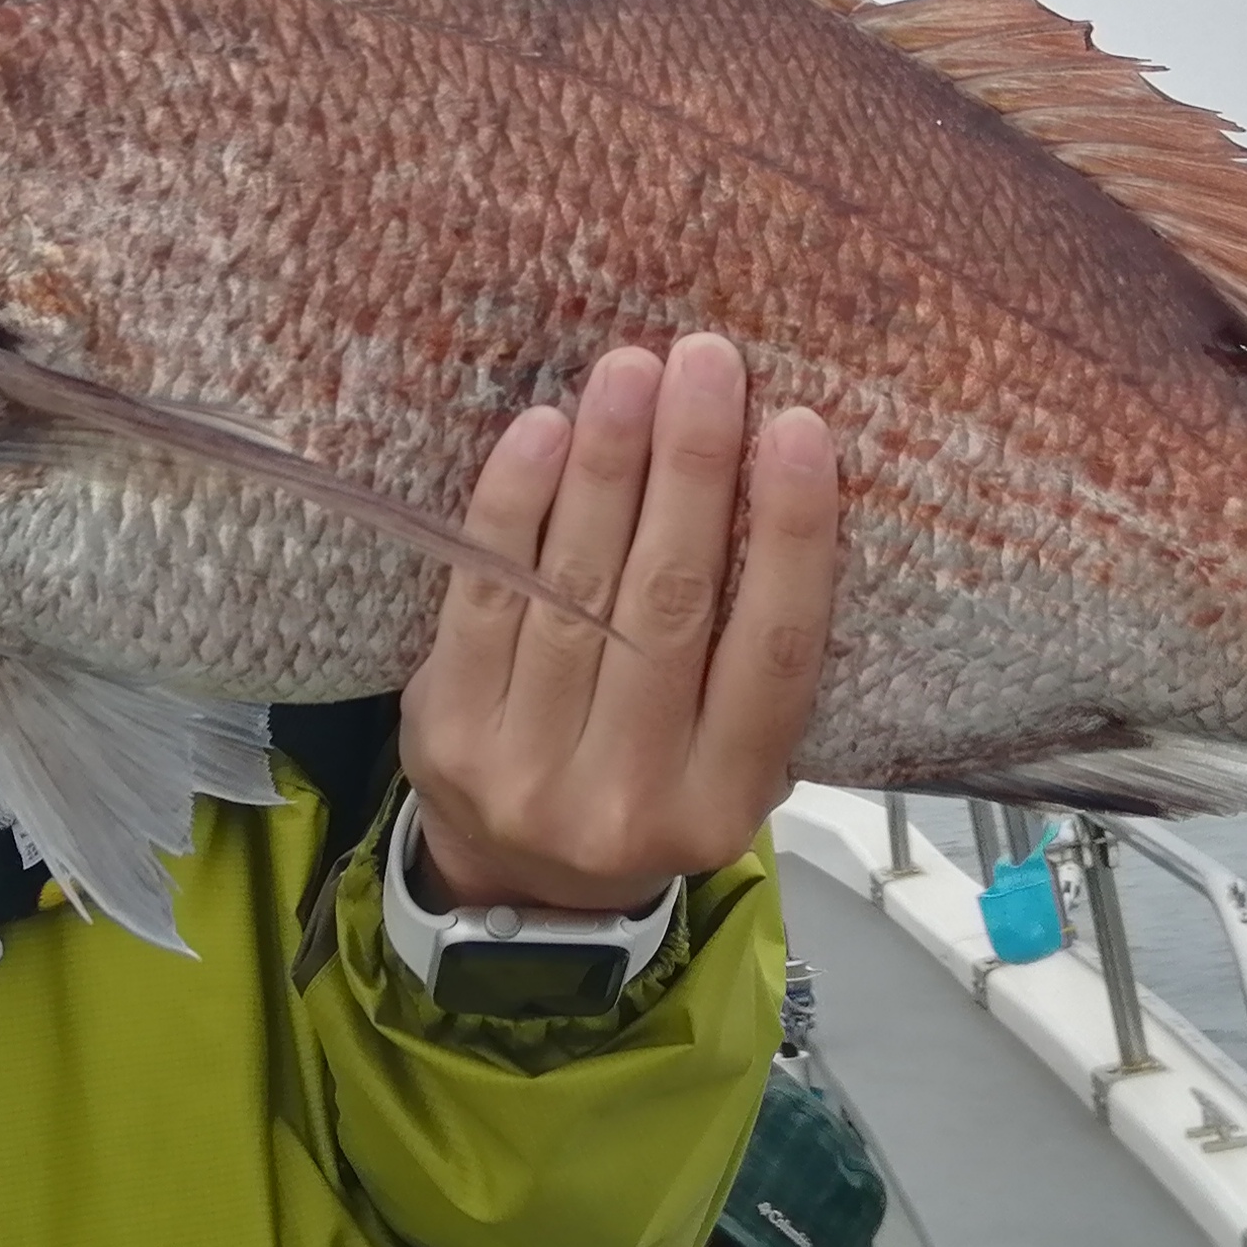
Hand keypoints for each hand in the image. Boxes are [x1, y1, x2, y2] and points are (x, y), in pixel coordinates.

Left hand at [399, 332, 839, 915]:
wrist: (517, 884)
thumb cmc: (648, 784)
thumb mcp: (726, 762)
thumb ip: (753, 659)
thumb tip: (783, 478)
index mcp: (724, 805)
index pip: (772, 656)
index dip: (790, 536)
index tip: (799, 428)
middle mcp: (628, 797)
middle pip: (669, 606)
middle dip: (691, 468)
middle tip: (707, 361)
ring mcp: (528, 769)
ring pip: (577, 591)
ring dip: (608, 465)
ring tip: (631, 370)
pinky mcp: (448, 730)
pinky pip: (483, 596)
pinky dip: (515, 505)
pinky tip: (545, 430)